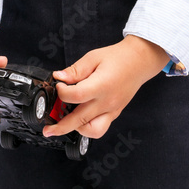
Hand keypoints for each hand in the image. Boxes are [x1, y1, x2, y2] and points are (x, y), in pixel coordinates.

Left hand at [43, 35, 169, 139]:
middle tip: (48, 130)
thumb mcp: (93, 57)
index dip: (62, 92)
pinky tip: (80, 120)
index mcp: (102, 85)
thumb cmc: (118, 57)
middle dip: (61, 127)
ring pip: (93, 130)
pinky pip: (101, 127)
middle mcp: (107, 102)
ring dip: (77, 129)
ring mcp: (112, 110)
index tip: (58, 85)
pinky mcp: (115, 113)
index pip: (76, 96)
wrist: (139, 61)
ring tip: (66, 122)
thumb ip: (75, 70)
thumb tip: (59, 77)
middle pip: (80, 120)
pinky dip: (88, 127)